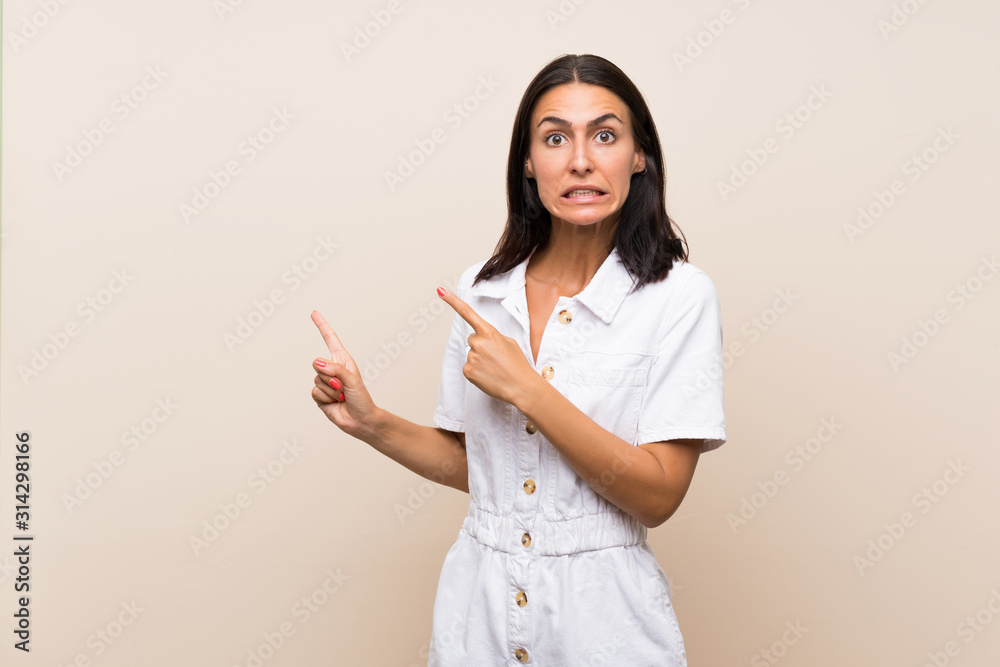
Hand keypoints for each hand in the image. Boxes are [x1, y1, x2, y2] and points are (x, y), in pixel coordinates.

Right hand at [310, 310, 377, 438]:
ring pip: (317, 379)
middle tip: (343, 387)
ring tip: (342, 396)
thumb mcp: (352, 380)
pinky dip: (325, 398)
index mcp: (343, 360)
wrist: (360, 420)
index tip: (314, 313)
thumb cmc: (362, 399)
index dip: (322, 325)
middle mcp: (332, 369)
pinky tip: (334, 403)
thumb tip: (317, 362)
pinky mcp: (319, 395)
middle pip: (317, 363)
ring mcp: (325, 382)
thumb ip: (335, 369)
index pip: (330, 339)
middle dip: (330, 376)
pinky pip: (314, 392)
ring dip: (331, 390)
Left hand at [437, 287, 539, 407]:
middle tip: (496, 357)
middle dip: (481, 346)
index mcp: (489, 332)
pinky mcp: (467, 371)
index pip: (467, 313)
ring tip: (494, 368)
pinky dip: (476, 371)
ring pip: (471, 354)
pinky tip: (488, 375)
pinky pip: (468, 367)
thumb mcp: (509, 343)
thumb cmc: (517, 364)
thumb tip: (482, 339)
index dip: (452, 301)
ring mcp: (471, 357)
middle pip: (472, 339)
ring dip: (480, 359)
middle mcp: (477, 342)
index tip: (440, 291)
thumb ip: (492, 336)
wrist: (521, 386)